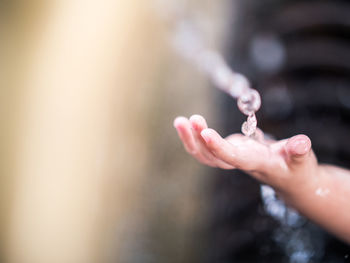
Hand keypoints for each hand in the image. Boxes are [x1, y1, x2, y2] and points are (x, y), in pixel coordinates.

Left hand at [173, 114, 318, 193]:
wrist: (288, 178)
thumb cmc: (296, 169)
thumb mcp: (303, 161)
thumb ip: (299, 152)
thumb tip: (301, 143)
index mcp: (255, 164)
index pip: (233, 157)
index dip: (218, 147)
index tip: (205, 132)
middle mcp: (238, 162)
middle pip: (211, 157)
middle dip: (197, 140)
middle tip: (188, 120)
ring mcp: (231, 157)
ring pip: (204, 154)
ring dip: (191, 139)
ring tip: (180, 121)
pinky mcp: (228, 151)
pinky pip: (206, 148)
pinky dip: (195, 137)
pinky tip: (187, 125)